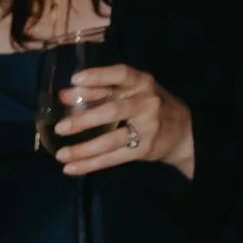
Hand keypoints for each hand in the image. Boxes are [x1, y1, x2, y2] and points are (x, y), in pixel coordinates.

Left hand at [57, 62, 192, 182]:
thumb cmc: (148, 106)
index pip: (121, 74)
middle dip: (84, 119)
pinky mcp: (144, 149)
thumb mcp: (130, 92)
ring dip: (83, 149)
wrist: (182, 130)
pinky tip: (71, 168)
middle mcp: (146, 103)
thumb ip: (99, 91)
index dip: (98, 76)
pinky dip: (90, 165)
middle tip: (60, 127)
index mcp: (142, 82)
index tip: (75, 79)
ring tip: (60, 155)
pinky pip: (112, 159)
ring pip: (110, 140)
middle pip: (112, 111)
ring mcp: (147, 128)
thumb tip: (64, 94)